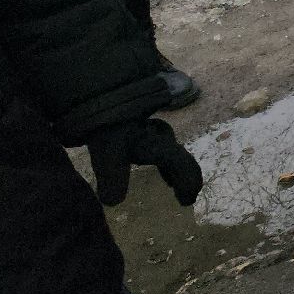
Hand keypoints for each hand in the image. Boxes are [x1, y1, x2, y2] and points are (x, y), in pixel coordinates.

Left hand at [86, 117, 202, 206]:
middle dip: (186, 178)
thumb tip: (113, 203)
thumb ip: (113, 179)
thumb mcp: (109, 153)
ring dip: (175, 170)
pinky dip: (162, 159)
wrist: (104, 91)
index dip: (189, 184)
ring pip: (173, 151)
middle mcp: (164, 138)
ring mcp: (156, 130)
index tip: (186, 202)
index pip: (184, 167)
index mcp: (161, 146)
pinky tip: (152, 161)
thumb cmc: (111, 123)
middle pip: (182, 159)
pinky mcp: (145, 125)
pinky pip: (162, 145)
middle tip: (185, 195)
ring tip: (170, 182)